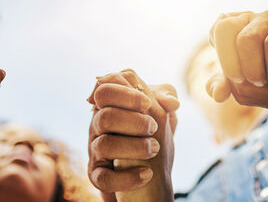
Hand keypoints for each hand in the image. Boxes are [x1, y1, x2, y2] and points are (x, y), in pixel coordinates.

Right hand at [88, 70, 177, 201]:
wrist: (148, 171)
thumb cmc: (149, 134)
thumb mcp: (159, 111)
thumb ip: (165, 97)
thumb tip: (172, 101)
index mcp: (109, 106)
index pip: (105, 89)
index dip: (126, 94)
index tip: (148, 103)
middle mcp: (97, 126)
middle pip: (104, 116)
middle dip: (133, 120)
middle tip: (154, 127)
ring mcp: (95, 151)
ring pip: (104, 145)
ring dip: (134, 147)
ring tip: (154, 149)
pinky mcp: (97, 176)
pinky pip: (103, 178)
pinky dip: (127, 177)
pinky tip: (147, 174)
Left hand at [209, 11, 267, 96]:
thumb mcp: (247, 82)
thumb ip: (227, 84)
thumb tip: (216, 93)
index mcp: (243, 26)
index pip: (222, 28)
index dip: (226, 57)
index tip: (237, 80)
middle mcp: (265, 19)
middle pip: (247, 38)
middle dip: (251, 68)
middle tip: (259, 85)